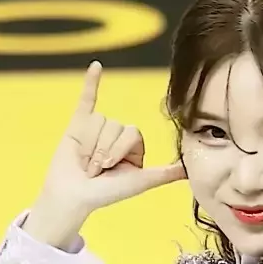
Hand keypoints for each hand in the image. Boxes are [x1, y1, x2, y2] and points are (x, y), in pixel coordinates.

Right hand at [37, 61, 186, 221]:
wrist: (72, 197)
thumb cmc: (105, 194)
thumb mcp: (139, 183)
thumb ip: (163, 174)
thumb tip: (190, 170)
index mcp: (134, 146)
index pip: (132, 132)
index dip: (119, 150)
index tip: (111, 170)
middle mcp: (117, 134)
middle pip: (115, 125)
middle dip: (102, 150)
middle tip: (95, 169)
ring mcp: (97, 127)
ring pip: (98, 120)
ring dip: (89, 145)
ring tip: (84, 162)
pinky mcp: (79, 122)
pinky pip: (87, 98)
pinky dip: (91, 81)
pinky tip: (96, 66)